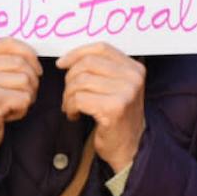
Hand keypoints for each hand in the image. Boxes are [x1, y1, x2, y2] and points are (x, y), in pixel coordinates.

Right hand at [0, 39, 41, 173]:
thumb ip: (2, 62)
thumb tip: (33, 55)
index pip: (9, 43)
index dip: (29, 54)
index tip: (35, 69)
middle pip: (21, 63)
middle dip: (31, 80)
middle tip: (23, 95)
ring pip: (25, 80)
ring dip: (26, 96)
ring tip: (11, 105)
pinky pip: (24, 99)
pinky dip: (22, 109)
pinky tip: (7, 115)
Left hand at [56, 43, 145, 172]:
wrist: (129, 147)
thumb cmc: (117, 116)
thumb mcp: (117, 87)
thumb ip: (102, 69)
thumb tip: (68, 58)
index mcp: (135, 68)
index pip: (101, 48)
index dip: (77, 53)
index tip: (62, 63)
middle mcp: (133, 77)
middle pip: (87, 64)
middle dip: (70, 79)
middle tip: (69, 95)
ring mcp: (125, 92)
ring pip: (80, 81)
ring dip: (68, 95)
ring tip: (71, 107)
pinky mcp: (114, 108)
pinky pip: (79, 98)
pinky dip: (71, 107)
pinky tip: (75, 115)